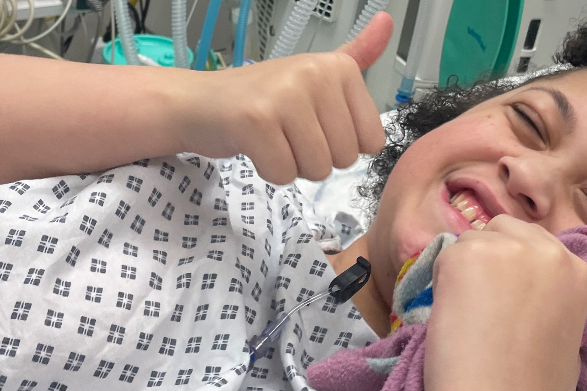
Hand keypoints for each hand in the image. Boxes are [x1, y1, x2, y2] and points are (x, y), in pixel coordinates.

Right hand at [180, 12, 391, 183]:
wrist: (199, 102)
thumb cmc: (262, 96)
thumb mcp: (315, 72)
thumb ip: (356, 54)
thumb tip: (388, 20)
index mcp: (337, 67)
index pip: (371, 141)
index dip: (342, 145)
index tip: (315, 124)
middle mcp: (314, 74)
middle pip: (344, 158)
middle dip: (316, 157)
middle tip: (288, 132)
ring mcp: (284, 96)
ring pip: (317, 170)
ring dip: (294, 165)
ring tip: (273, 138)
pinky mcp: (256, 122)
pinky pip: (284, 174)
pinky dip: (270, 171)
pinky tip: (256, 147)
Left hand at [423, 216, 586, 390]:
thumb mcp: (568, 344)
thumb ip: (557, 310)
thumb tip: (537, 307)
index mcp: (579, 271)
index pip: (539, 247)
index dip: (517, 272)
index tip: (506, 299)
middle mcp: (549, 250)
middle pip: (507, 231)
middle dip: (493, 260)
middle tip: (482, 304)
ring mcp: (507, 248)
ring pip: (474, 241)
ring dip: (466, 270)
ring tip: (465, 314)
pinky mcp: (467, 255)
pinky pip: (446, 256)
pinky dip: (441, 283)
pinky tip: (449, 315)